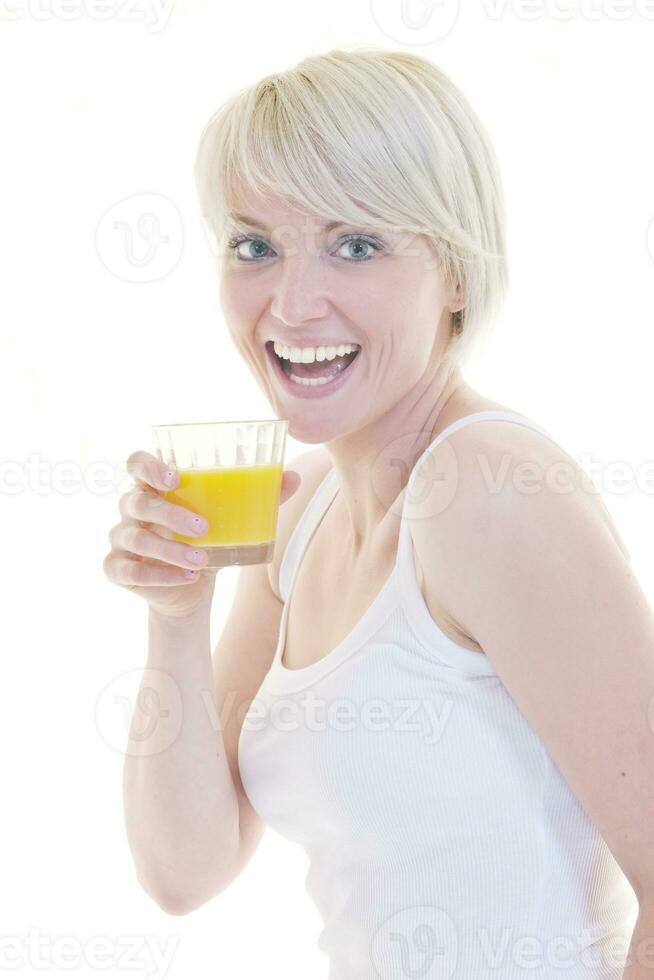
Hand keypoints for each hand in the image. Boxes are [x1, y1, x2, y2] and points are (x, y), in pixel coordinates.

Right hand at [102, 450, 300, 619]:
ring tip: (201, 561)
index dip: (148, 466)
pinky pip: (126, 569)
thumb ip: (258, 496)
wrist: (191, 588)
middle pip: (136, 501)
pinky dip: (157, 575)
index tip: (174, 478)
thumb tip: (294, 477)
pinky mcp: (117, 568)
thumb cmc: (207, 541)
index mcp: (154, 487)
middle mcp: (132, 508)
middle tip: (203, 528)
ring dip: (168, 550)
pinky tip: (185, 578)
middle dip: (169, 514)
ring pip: (134, 538)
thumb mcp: (231, 519)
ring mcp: (121, 538)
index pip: (136, 463)